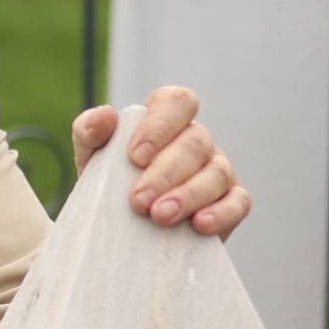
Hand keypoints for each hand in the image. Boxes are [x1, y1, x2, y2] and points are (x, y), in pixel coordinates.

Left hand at [72, 86, 251, 239]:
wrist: (120, 227)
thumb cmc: (108, 182)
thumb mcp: (92, 156)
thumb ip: (90, 131)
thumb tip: (105, 115)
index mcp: (165, 119)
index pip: (177, 101)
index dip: (160, 125)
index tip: (134, 156)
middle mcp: (196, 140)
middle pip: (195, 143)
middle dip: (165, 173)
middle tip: (138, 201)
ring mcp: (218, 169)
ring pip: (217, 173)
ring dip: (187, 196)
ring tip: (159, 217)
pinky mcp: (232, 202)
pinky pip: (238, 202)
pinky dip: (221, 213)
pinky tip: (200, 224)